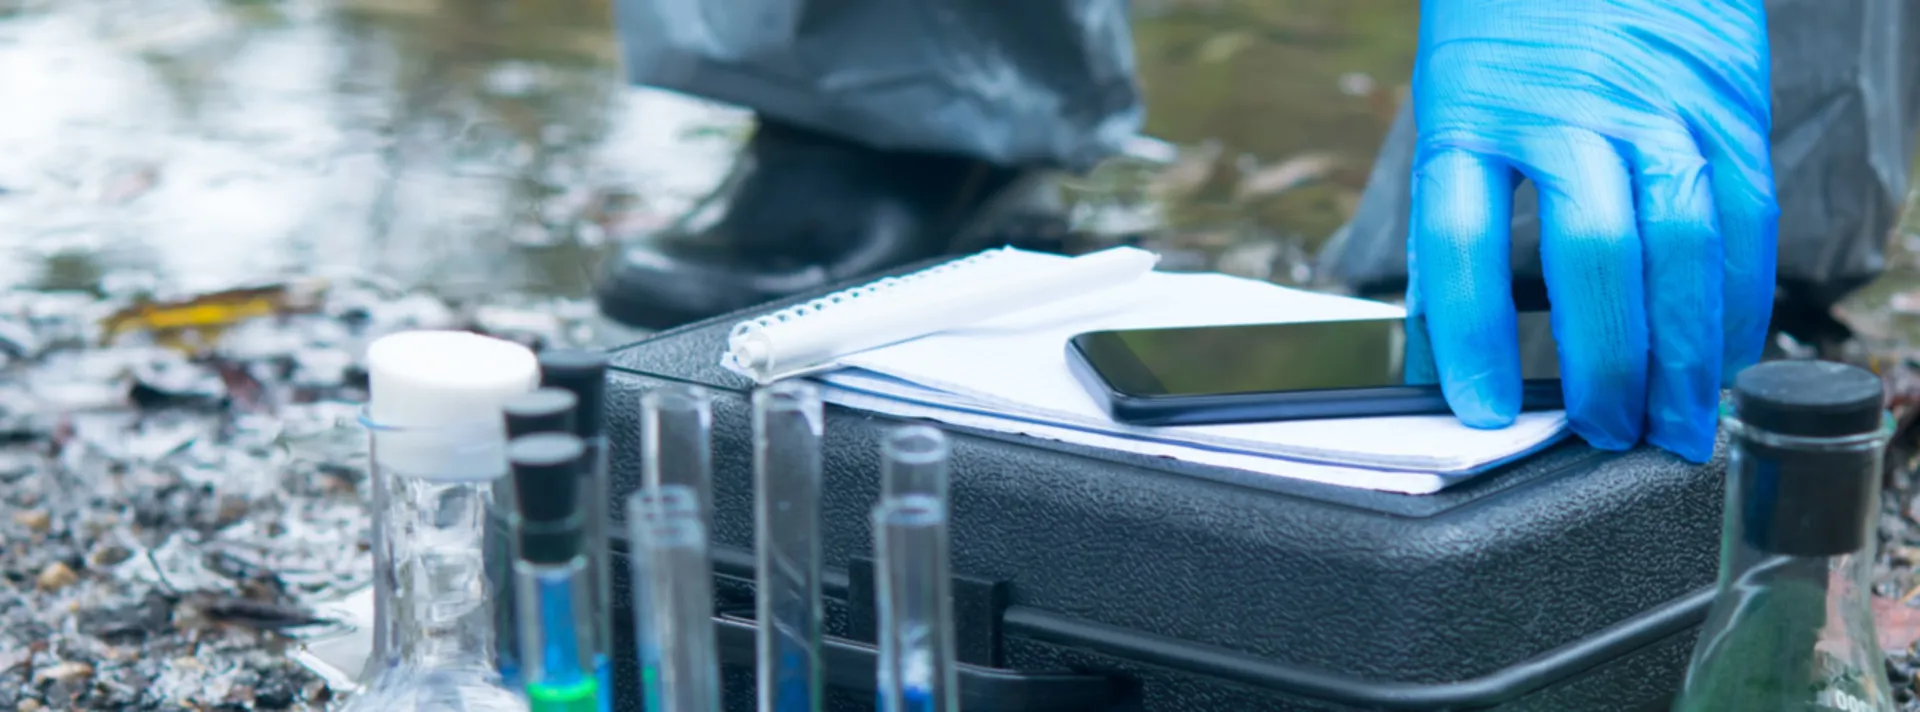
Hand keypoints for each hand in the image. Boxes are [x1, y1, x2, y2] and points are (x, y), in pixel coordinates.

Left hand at [1405, 0, 1777, 461]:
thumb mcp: (1452, 102)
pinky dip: (1741, 296)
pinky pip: (1747, 215)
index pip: (1462, 242)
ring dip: (1687, 351)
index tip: (1482, 413)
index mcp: (1472, 113)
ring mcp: (1658, 104)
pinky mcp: (1728, 101)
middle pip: (1594, 254)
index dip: (1471, 340)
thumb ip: (1456, 213)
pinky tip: (1724, 350)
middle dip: (1609, 363)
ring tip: (1675, 421)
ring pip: (1686, 243)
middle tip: (1609, 434)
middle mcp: (1567, 111)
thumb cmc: (1513, 24)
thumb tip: (1443, 347)